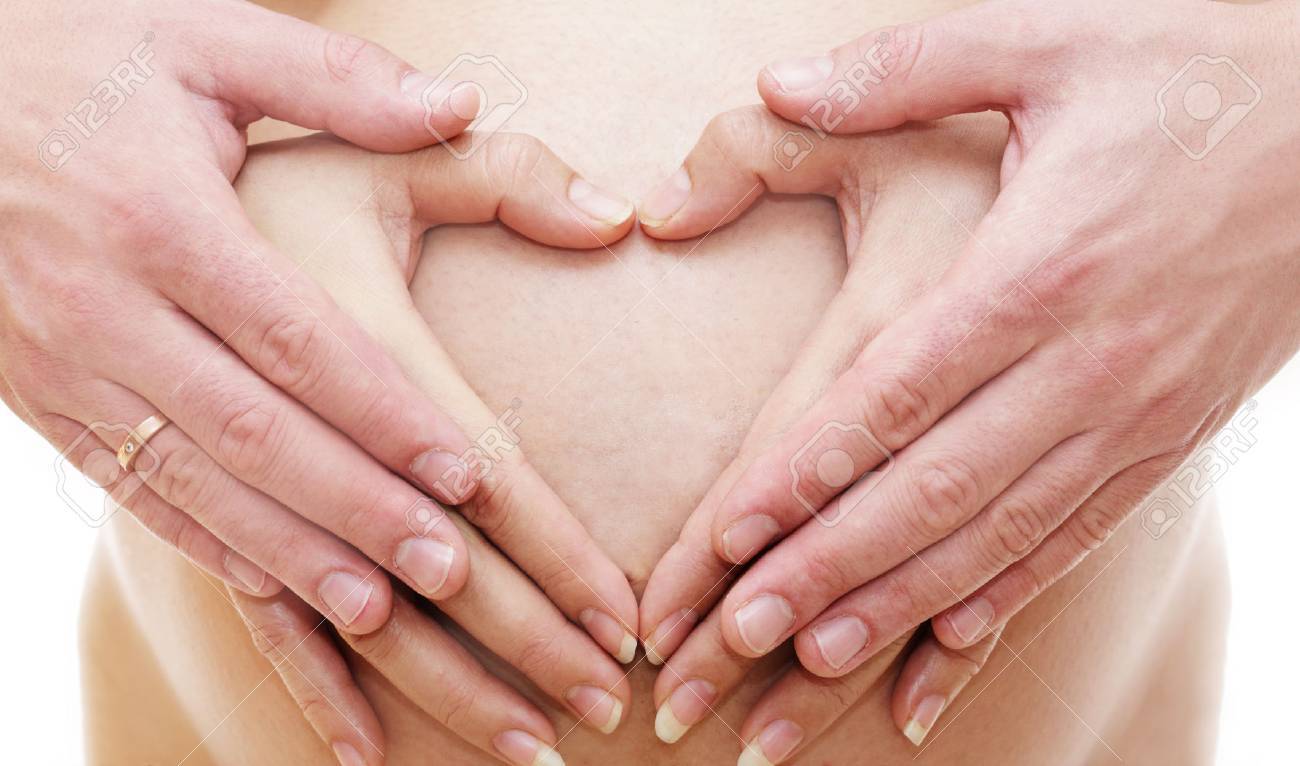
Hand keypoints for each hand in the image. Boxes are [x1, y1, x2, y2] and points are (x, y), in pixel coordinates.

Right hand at [4, 0, 493, 632]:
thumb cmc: (82, 55)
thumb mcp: (201, 36)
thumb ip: (334, 79)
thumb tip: (460, 102)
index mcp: (160, 218)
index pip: (297, 341)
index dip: (386, 416)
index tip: (470, 476)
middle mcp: (103, 305)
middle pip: (254, 432)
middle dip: (357, 510)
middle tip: (450, 572)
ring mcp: (60, 361)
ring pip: (193, 480)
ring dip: (290, 553)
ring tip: (381, 611)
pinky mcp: (36, 395)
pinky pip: (129, 487)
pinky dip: (204, 542)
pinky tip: (273, 584)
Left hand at [652, 0, 1299, 750]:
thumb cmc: (1195, 68)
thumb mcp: (1052, 40)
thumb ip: (907, 68)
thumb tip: (776, 79)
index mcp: (1042, 266)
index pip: (896, 392)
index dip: (807, 471)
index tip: (729, 533)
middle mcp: (1089, 361)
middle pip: (935, 489)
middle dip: (830, 568)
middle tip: (741, 636)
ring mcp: (1138, 411)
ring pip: (1000, 534)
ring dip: (902, 604)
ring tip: (814, 661)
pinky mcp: (1171, 435)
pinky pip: (1077, 536)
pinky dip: (1007, 596)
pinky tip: (946, 645)